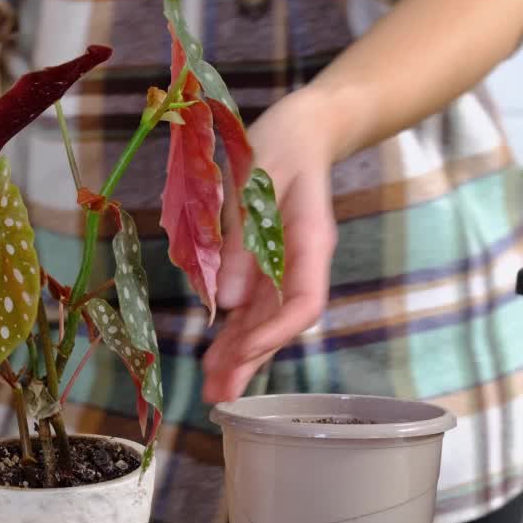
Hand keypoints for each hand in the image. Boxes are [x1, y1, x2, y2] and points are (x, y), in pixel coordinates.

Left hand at [202, 88, 337, 402]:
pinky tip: (215, 354)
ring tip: (213, 389)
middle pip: (280, 325)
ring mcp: (284, 267)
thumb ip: (242, 235)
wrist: (306, 125)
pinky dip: (232, 330)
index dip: (274, 334)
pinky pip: (251, 305)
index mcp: (310, 243)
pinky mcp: (266, 263)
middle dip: (249, 361)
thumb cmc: (285, 141)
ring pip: (263, 321)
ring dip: (238, 355)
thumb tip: (224, 301)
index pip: (303, 304)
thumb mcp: (258, 177)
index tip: (242, 354)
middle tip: (218, 397)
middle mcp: (300, 264)